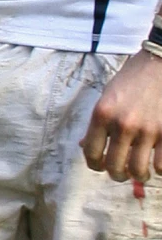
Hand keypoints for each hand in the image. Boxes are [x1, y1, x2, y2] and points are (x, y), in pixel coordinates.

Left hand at [83, 51, 161, 181]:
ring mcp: (147, 129)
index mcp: (102, 114)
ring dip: (139, 175)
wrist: (159, 64)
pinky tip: (158, 164)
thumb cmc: (132, 80)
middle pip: (114, 167)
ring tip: (141, 172)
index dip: (95, 165)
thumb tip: (85, 146)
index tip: (101, 167)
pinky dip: (159, 169)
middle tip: (122, 174)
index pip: (92, 153)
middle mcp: (122, 124)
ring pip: (138, 170)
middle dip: (117, 175)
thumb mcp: (107, 96)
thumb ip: (97, 123)